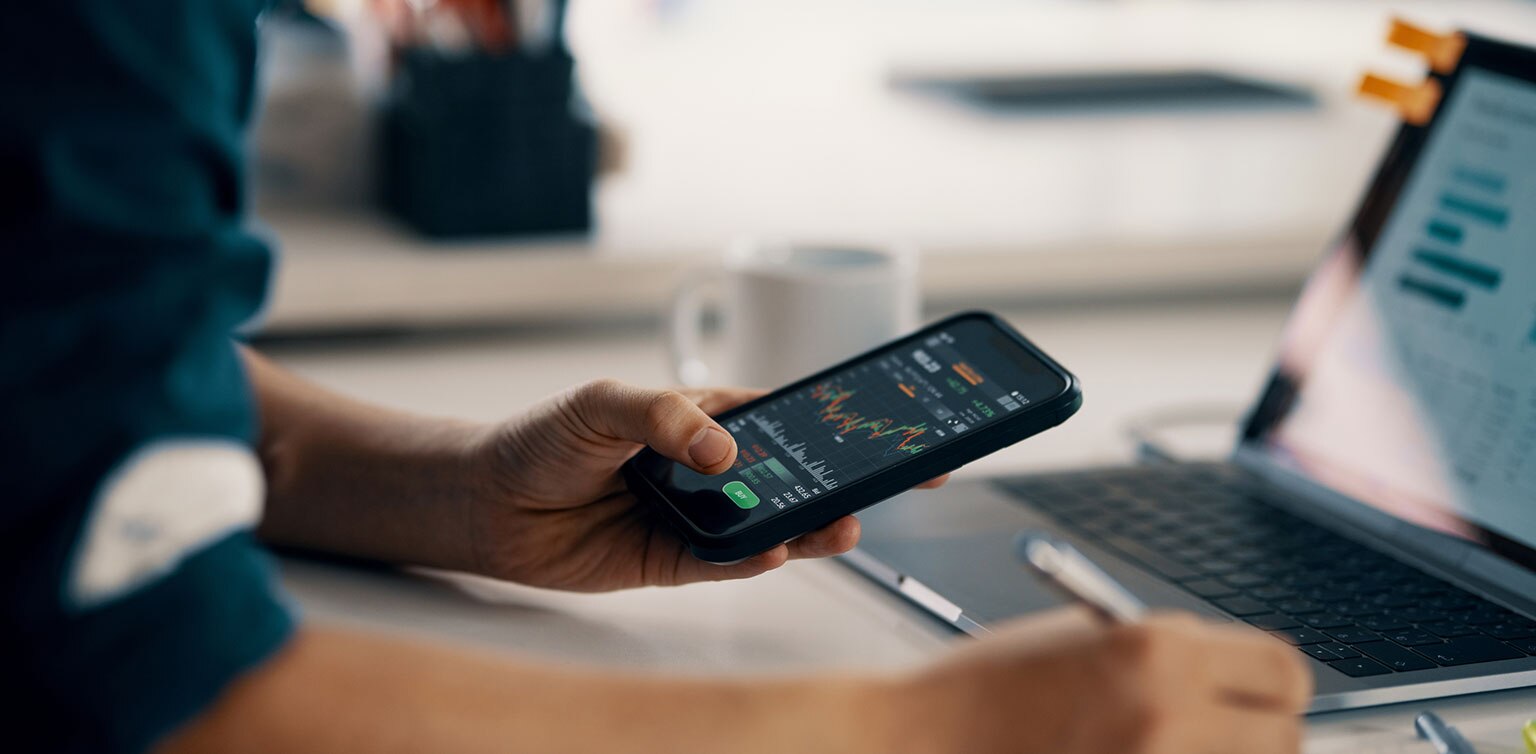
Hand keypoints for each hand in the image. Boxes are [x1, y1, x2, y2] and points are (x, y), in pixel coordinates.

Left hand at [467, 379, 947, 591]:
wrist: (490, 502)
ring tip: (843, 524)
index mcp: (707, 418)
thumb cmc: (545, 438)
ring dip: (810, 526)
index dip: (840, 422)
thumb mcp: (605, 403)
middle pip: (794, 475)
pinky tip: (778, 549)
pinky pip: (727, 563)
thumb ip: (667, 419)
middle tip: (898, 480)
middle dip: (847, 479)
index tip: (892, 425)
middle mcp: (712, 470)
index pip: (788, 418)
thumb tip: (725, 451)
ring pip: (772, 524)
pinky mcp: (676, 561)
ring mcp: (699, 517)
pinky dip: (755, 559)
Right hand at [883, 608, 1311, 753]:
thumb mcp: (1077, 639)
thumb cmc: (984, 690)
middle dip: (1253, 736)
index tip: (1252, 697)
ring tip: (1156, 748)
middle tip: (1209, 735)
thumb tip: (1232, 679)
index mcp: (1157, 649)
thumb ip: (1162, 655)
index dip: (1271, 686)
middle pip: (1284, 738)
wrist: (914, 745)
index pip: (1285, 672)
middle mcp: (1169, 713)